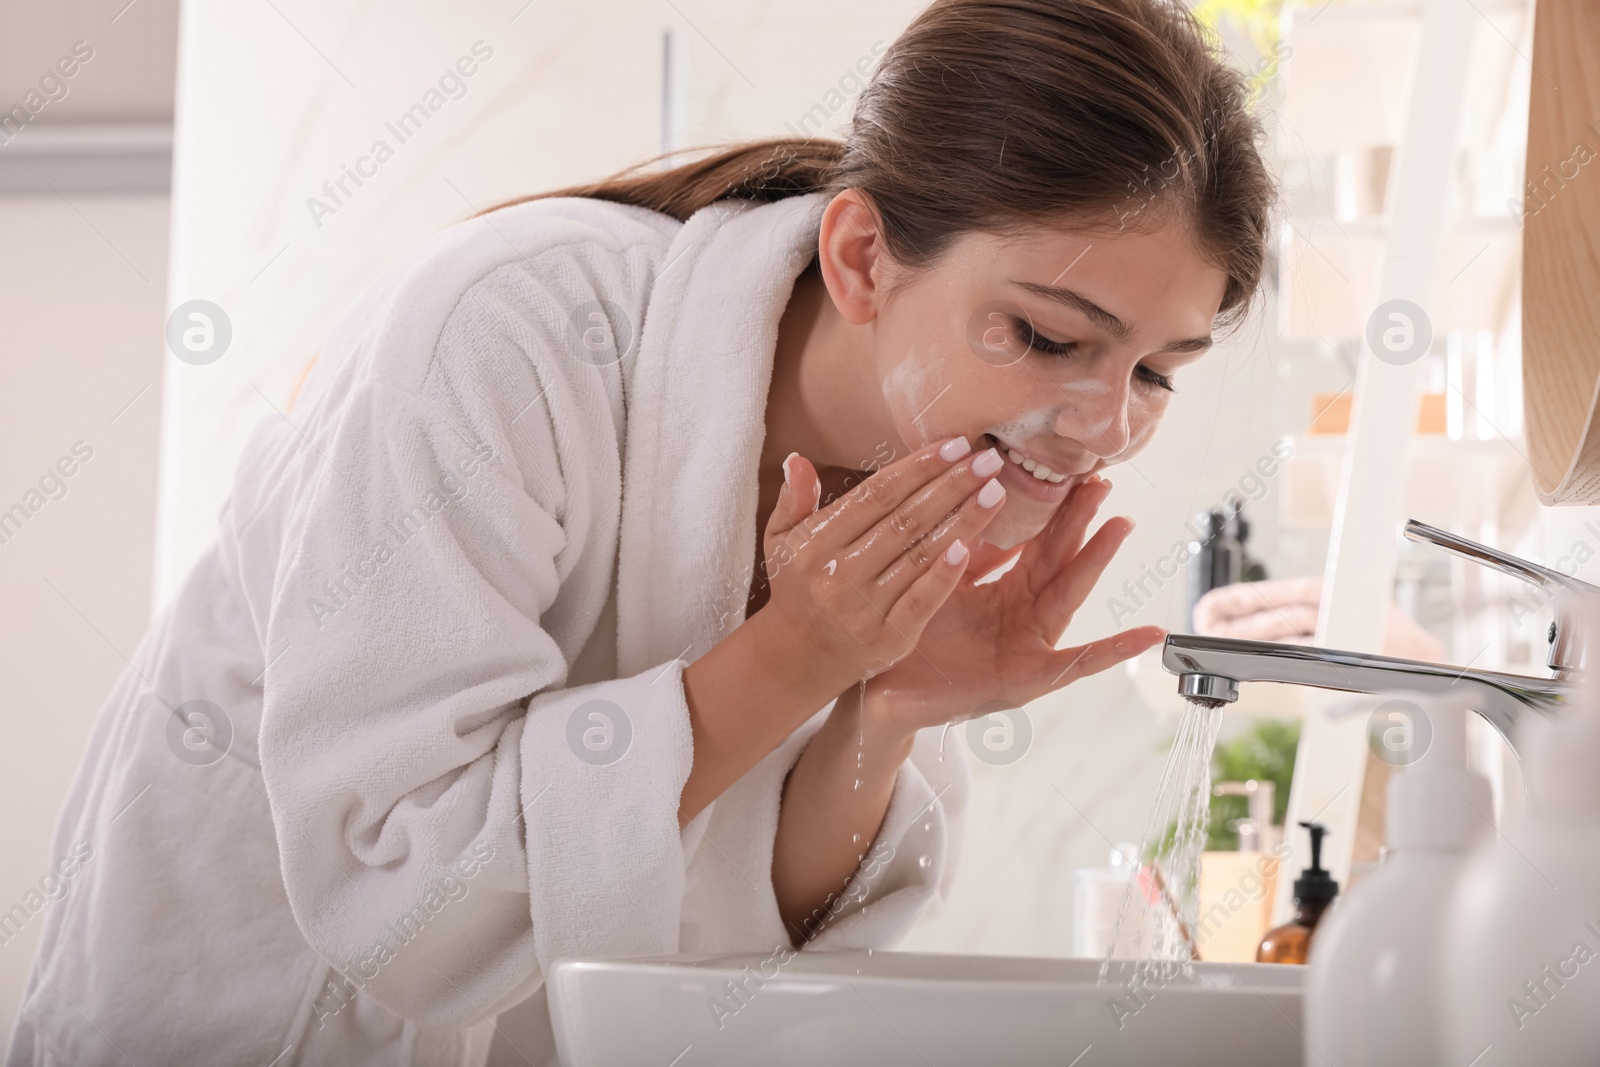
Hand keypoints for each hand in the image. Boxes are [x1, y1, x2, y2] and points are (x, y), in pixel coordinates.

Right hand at [748, 436, 1009, 702]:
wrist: (797, 659)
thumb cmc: (798, 587)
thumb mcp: (782, 540)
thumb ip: (793, 499)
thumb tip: (798, 459)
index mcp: (816, 542)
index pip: (876, 496)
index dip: (918, 468)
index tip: (955, 445)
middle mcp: (838, 572)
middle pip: (905, 520)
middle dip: (951, 485)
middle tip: (989, 459)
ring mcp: (864, 608)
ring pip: (920, 554)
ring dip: (963, 520)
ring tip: (995, 491)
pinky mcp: (889, 638)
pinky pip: (922, 601)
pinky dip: (945, 574)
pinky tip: (972, 546)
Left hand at [857, 475, 1165, 739]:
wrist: (884, 697)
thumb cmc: (906, 641)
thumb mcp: (932, 583)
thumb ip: (956, 549)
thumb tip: (969, 494)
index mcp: (994, 588)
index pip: (1028, 539)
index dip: (1048, 507)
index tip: (1067, 470)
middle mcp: (1016, 612)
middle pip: (1053, 556)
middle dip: (1077, 518)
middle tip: (1100, 479)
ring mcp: (1025, 644)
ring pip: (1067, 592)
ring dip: (1095, 559)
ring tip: (1122, 525)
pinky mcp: (1028, 678)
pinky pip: (1077, 663)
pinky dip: (1114, 649)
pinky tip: (1149, 634)